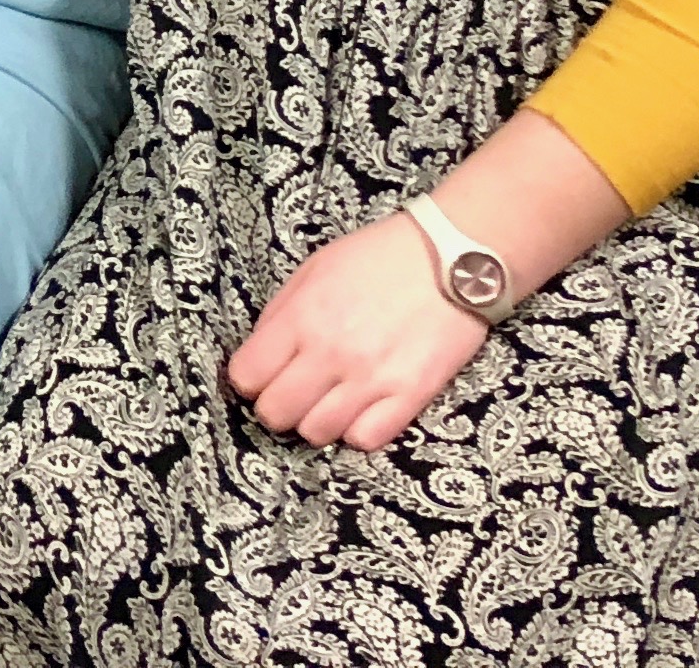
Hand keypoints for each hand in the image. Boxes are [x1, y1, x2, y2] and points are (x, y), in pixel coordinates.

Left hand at [224, 211, 490, 450]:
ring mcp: (371, 379)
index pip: (246, 376)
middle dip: (276, 406)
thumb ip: (281, 313)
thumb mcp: (313, 269)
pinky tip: (362, 408)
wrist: (451, 259)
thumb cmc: (378, 258)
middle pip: (276, 413)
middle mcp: (331, 353)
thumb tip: (260, 354)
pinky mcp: (410, 396)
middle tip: (292, 393)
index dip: (249, 380)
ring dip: (316, 420)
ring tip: (328, 400)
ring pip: (317, 432)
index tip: (260, 376)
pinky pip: (366, 439)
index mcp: (301, 317)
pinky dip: (357, 430)